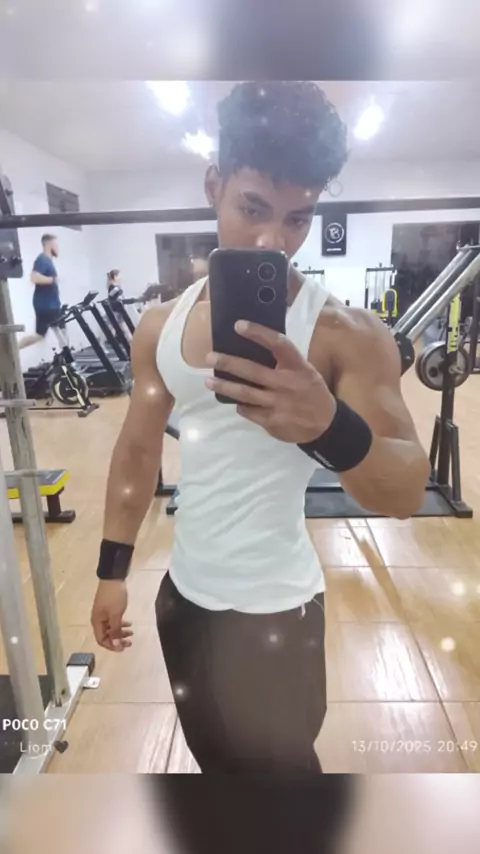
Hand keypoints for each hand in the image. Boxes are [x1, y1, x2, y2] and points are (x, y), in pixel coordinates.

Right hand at [91, 580, 132, 652]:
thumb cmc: (114, 596)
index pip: (101, 640)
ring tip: (132, 633)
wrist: (113, 578)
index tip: (123, 648)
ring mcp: (103, 613)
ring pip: (111, 628)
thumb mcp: (116, 615)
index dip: (112, 646)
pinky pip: (113, 621)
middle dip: (118, 640)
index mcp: (97, 622)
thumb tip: (115, 645)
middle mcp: (98, 619)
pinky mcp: (108, 608)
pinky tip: (129, 623)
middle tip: (130, 642)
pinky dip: (120, 624)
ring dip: (120, 632)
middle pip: (106, 635)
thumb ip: (115, 631)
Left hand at [205, 320, 336, 443]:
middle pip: (252, 371)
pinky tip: (233, 401)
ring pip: (244, 393)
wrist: (325, 424)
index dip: (258, 333)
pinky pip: (248, 411)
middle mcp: (286, 383)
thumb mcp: (305, 372)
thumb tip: (252, 350)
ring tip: (208, 382)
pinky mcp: (271, 421)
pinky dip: (240, 405)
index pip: (277, 344)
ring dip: (224, 387)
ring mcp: (278, 403)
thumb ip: (285, 363)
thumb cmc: (311, 391)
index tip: (238, 325)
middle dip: (228, 363)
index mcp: (297, 367)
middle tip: (210, 357)